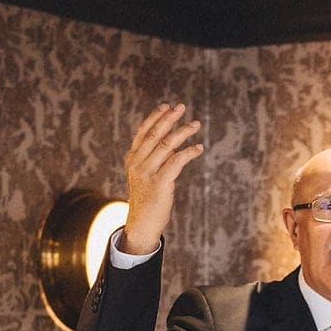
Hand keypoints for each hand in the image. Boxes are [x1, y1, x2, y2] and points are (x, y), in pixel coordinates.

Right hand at [119, 104, 203, 255]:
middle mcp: (137, 164)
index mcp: (132, 159)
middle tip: (182, 106)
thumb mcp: (146, 176)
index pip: (142, 132)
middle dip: (168, 119)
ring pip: (166, 146)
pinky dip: (188, 153)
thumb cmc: (147, 199)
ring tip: (196, 124)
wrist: (141, 224)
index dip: (154, 117)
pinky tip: (198, 148)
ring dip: (182, 132)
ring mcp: (147, 173)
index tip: (166, 106)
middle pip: (154, 135)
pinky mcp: (159, 184)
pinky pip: (176, 162)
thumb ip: (155, 159)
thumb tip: (172, 142)